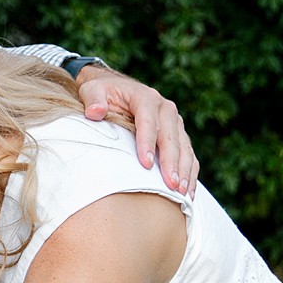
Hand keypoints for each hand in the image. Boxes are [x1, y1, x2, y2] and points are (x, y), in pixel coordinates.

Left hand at [75, 67, 197, 196]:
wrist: (116, 89)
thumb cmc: (103, 93)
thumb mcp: (92, 90)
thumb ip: (93, 99)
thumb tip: (95, 112)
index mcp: (146, 98)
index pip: (148, 121)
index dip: (147, 142)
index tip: (145, 164)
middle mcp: (165, 109)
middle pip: (170, 137)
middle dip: (171, 162)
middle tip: (170, 184)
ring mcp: (175, 123)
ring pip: (184, 147)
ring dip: (184, 170)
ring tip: (181, 192)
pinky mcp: (179, 134)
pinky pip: (188, 154)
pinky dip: (189, 172)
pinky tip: (187, 192)